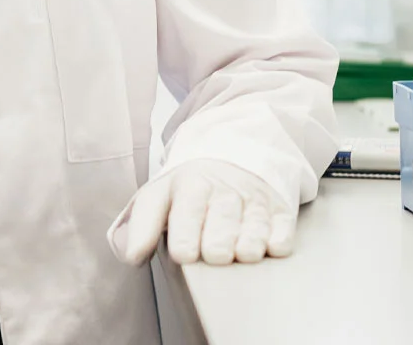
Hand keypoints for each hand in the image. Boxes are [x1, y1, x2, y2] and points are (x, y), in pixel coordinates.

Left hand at [108, 159, 296, 266]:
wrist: (233, 155)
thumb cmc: (190, 190)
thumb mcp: (159, 197)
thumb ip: (140, 226)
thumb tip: (131, 256)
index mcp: (184, 186)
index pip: (182, 209)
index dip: (181, 234)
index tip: (183, 254)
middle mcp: (218, 190)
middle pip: (219, 222)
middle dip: (217, 243)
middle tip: (214, 255)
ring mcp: (250, 198)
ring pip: (252, 226)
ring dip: (248, 243)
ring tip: (241, 254)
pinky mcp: (277, 208)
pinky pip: (281, 229)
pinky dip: (277, 240)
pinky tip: (269, 247)